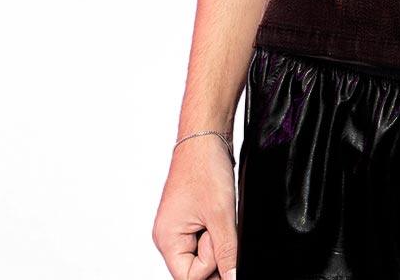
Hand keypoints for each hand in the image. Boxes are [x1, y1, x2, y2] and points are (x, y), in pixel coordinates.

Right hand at [152, 136, 237, 279]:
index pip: (189, 277)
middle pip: (196, 268)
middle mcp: (168, 236)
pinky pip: (206, 237)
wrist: (206, 135)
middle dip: (214, 251)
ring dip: (217, 239)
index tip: (220, 237)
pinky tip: (220, 213)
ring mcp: (180, 227)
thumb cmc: (204, 167)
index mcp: (167, 240)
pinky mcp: (192, 217)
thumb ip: (227, 253)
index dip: (211, 263)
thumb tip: (232, 278)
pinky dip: (217, 229)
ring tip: (219, 214)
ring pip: (204, 252)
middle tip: (219, 223)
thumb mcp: (221, 216)